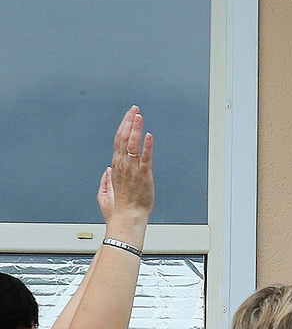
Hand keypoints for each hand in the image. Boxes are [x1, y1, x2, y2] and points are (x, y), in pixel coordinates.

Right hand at [100, 107, 153, 232]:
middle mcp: (122, 165)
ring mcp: (132, 170)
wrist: (127, 218)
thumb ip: (105, 181)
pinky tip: (149, 135)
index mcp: (116, 167)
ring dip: (135, 129)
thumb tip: (107, 172)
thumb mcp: (106, 193)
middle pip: (123, 138)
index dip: (123, 128)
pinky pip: (145, 158)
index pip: (118, 142)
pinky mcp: (143, 176)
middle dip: (128, 122)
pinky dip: (147, 146)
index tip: (128, 117)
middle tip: (134, 110)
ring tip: (139, 116)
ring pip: (132, 145)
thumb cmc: (117, 209)